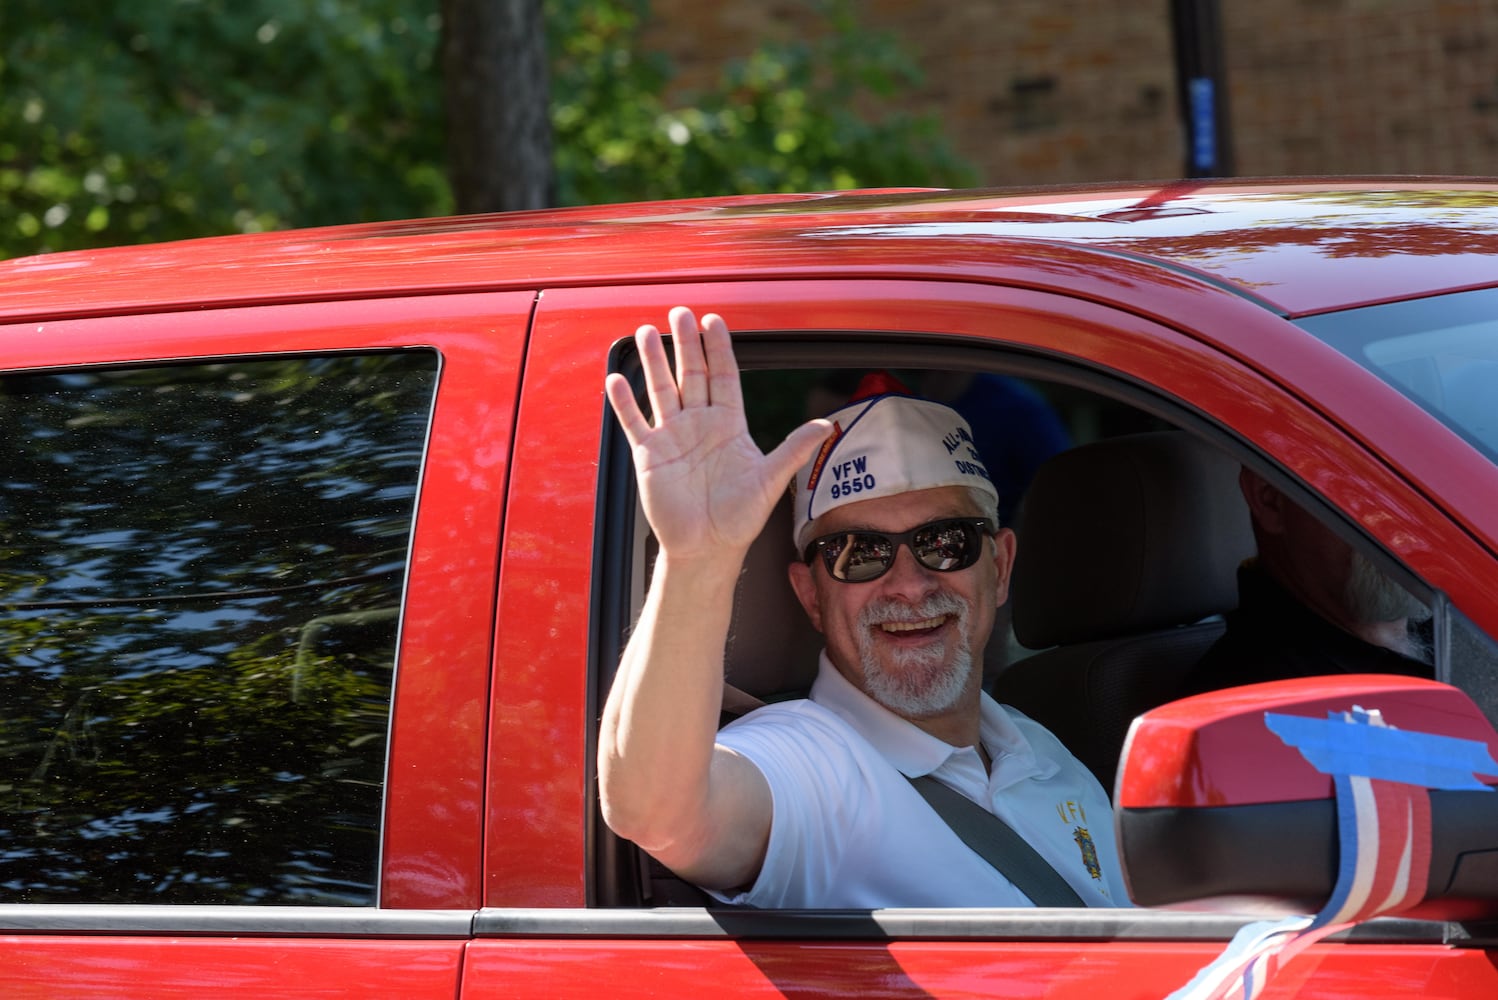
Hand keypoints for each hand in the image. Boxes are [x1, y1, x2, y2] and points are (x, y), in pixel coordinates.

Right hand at [605, 308, 830, 560]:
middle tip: (679, 312)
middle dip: (685, 343)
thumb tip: (827, 426)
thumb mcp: (770, 481)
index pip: (724, 376)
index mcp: (729, 425)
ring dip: (653, 362)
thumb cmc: (740, 519)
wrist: (707, 549)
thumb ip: (794, 450)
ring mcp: (673, 437)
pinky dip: (624, 402)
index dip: (719, 349)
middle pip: (691, 374)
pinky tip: (616, 379)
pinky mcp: (650, 455)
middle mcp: (700, 424)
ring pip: (661, 390)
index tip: (714, 321)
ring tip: (645, 332)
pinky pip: (634, 422)